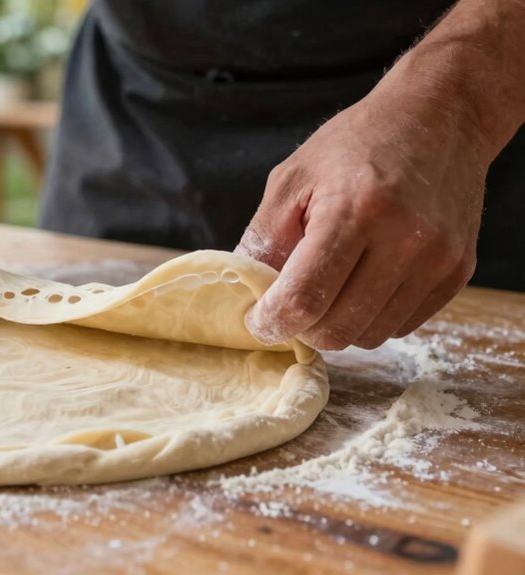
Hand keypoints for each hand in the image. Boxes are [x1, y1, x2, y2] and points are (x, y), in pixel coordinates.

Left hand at [236, 91, 487, 349]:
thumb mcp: (293, 178)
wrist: (440, 118)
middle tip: (290, 304)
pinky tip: (362, 283)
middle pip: (338, 329)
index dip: (272, 321)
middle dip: (303, 328)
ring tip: (329, 287)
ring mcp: (437, 260)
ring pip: (370, 336)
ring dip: (338, 324)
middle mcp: (404, 239)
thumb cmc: (356, 145)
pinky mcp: (457, 272)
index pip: (305, 298)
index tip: (257, 320)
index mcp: (355, 210)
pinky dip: (371, 318)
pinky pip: (401, 326)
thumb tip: (243, 293)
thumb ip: (263, 239)